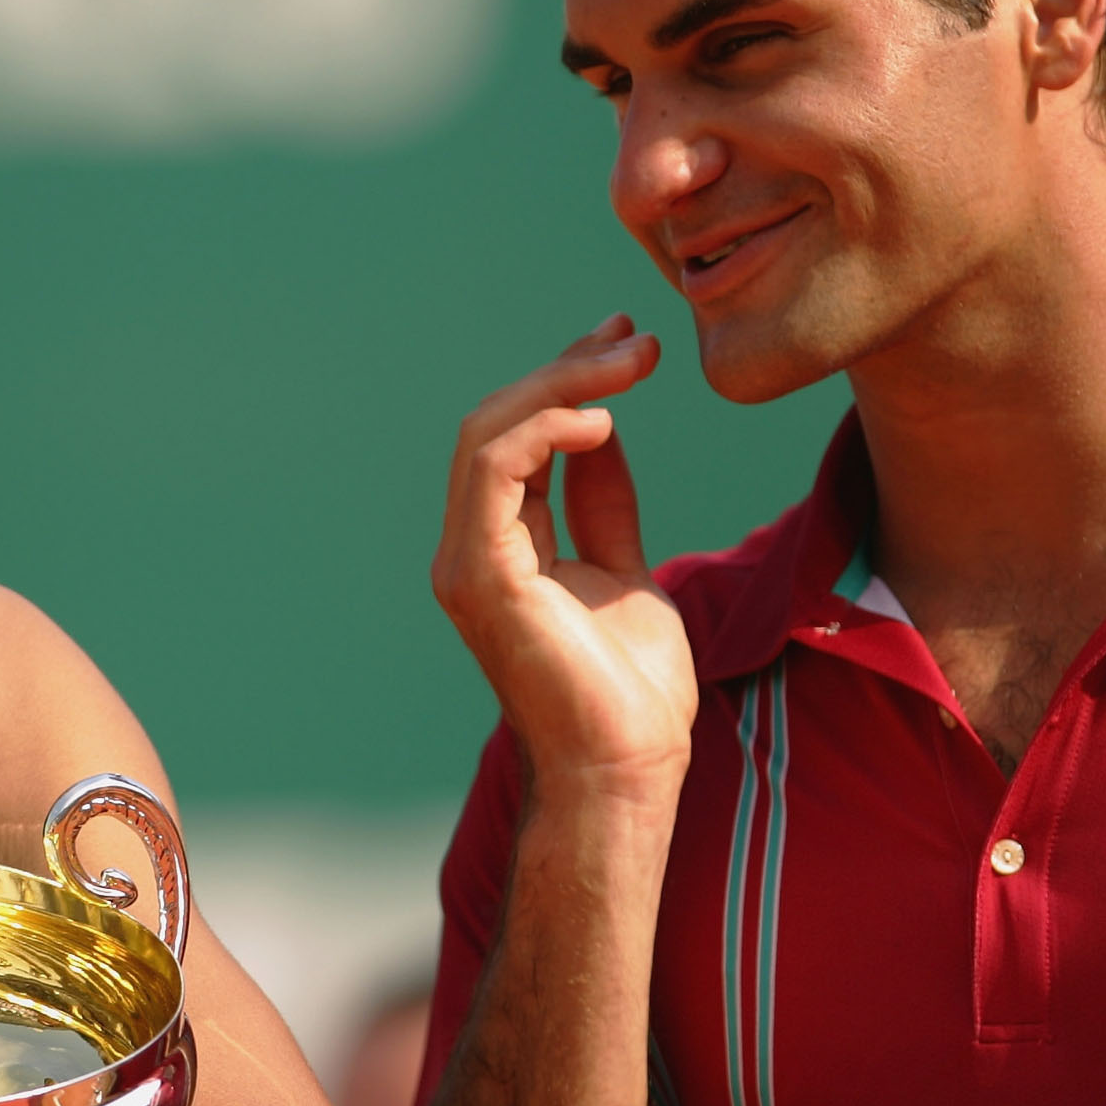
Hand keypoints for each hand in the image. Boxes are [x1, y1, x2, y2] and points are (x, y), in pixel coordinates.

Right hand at [430, 315, 697, 799]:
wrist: (627, 767)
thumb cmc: (630, 691)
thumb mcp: (625, 570)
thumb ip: (602, 504)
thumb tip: (601, 430)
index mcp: (500, 549)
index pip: (516, 440)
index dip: (567, 381)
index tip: (628, 344)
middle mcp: (471, 550)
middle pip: (497, 425)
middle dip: (567, 368)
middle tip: (637, 338)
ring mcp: (468, 563)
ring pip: (489, 434)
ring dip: (561, 384)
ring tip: (630, 362)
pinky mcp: (481, 576)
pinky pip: (494, 470)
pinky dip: (544, 428)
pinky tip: (602, 417)